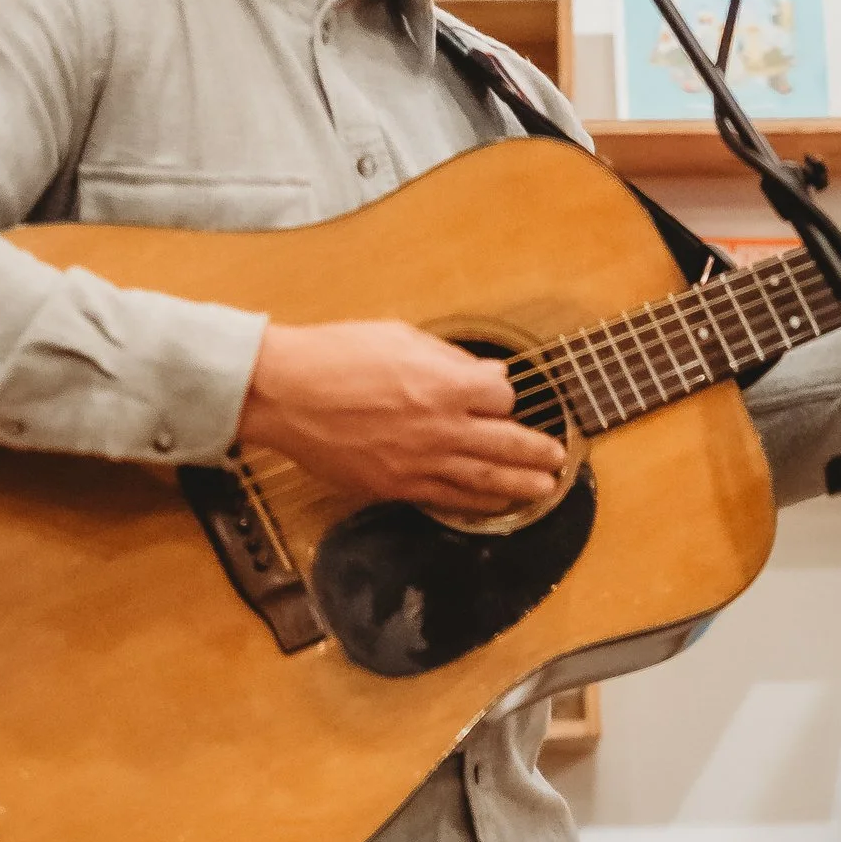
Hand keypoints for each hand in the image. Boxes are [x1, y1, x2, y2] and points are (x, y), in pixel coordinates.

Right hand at [240, 320, 570, 515]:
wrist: (282, 393)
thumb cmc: (334, 356)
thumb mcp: (398, 336)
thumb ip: (448, 358)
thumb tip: (485, 371)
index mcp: (443, 384)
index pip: (502, 394)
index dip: (505, 393)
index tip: (499, 393)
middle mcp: (439, 427)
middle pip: (507, 443)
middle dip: (537, 451)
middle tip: (558, 458)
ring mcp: (418, 462)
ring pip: (484, 479)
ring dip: (519, 485)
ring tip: (543, 488)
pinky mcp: (394, 485)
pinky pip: (447, 499)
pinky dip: (476, 504)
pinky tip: (494, 505)